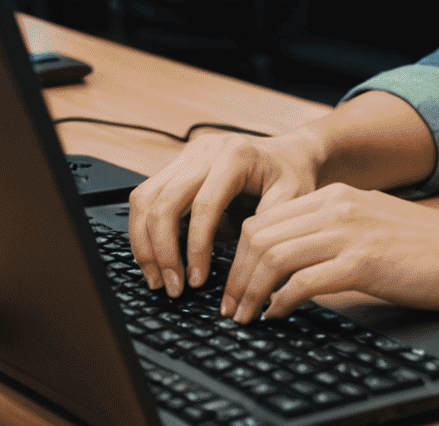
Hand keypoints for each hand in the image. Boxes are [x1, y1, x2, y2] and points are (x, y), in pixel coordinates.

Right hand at [129, 131, 322, 297]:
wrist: (291, 153)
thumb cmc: (293, 176)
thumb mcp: (294, 199)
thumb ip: (265, 230)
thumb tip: (238, 274)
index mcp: (236, 155)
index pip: (204, 205)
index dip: (196, 247)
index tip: (197, 281)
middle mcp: (206, 149)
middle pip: (164, 201)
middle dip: (161, 251)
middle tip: (172, 288)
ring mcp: (187, 155)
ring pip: (144, 198)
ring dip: (144, 243)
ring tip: (158, 279)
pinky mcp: (177, 165)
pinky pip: (146, 198)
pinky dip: (145, 231)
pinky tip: (158, 259)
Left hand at [219, 184, 438, 321]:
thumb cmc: (427, 248)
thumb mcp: (372, 224)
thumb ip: (332, 231)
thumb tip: (291, 260)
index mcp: (339, 195)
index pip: (266, 219)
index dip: (241, 257)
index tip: (236, 286)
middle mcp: (339, 206)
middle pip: (261, 235)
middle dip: (237, 276)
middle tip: (232, 309)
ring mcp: (351, 232)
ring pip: (274, 256)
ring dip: (251, 292)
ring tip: (248, 317)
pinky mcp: (364, 262)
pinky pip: (302, 281)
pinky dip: (280, 302)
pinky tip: (279, 315)